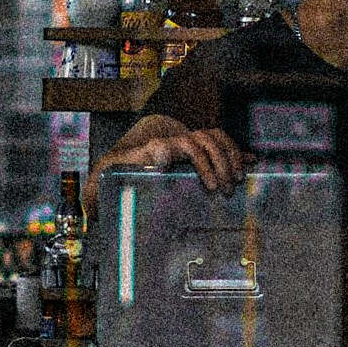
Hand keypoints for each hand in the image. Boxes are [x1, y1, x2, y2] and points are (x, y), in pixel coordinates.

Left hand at [97, 120, 244, 194]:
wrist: (132, 151)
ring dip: (228, 158)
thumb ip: (95, 193)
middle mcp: (170, 140)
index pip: (158, 145)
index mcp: (146, 150)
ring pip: (214, 138)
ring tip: (234, 183)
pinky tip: (253, 164)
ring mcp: (187, 140)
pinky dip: (238, 152)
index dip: (163, 152)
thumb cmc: (116, 172)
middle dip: (211, 164)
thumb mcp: (103, 181)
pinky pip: (223, 142)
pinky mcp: (199, 147)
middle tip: (218, 190)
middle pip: (197, 141)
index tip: (168, 165)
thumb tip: (95, 208)